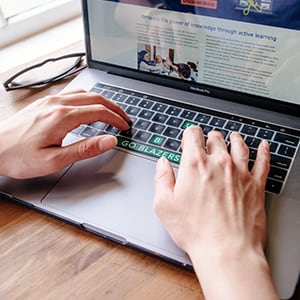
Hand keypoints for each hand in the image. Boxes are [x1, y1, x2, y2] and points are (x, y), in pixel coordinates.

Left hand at [0, 90, 130, 178]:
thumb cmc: (19, 156)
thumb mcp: (55, 160)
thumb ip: (85, 149)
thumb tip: (109, 141)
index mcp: (62, 117)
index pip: (99, 111)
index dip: (116, 119)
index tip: (125, 126)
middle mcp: (57, 104)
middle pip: (95, 98)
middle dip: (114, 107)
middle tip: (124, 117)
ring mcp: (49, 100)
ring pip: (84, 93)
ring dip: (102, 101)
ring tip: (111, 112)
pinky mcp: (44, 103)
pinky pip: (72, 94)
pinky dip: (88, 99)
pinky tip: (88, 107)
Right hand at [154, 126, 277, 298]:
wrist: (226, 250)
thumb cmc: (196, 230)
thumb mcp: (164, 205)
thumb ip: (162, 178)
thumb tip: (162, 163)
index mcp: (195, 165)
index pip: (193, 134)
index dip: (189, 134)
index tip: (189, 138)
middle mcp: (219, 163)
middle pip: (215, 138)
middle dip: (209, 138)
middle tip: (208, 141)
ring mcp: (240, 172)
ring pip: (239, 145)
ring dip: (234, 138)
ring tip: (233, 137)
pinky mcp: (256, 185)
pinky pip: (263, 161)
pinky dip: (264, 151)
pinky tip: (264, 146)